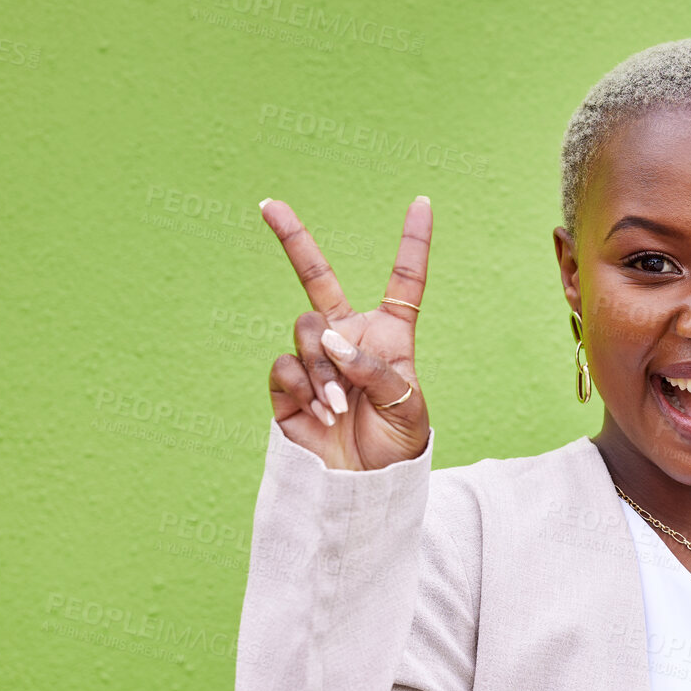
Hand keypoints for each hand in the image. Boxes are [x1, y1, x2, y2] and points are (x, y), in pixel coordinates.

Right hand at [261, 196, 432, 470]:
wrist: (366, 488)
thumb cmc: (396, 445)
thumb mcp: (406, 405)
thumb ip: (374, 368)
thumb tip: (331, 341)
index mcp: (389, 335)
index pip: (403, 281)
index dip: (412, 243)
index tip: (421, 202)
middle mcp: (347, 338)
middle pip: (316, 279)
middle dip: (292, 238)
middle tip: (268, 205)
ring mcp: (314, 359)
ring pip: (305, 332)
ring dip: (323, 369)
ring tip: (339, 408)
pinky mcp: (287, 386)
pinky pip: (285, 366)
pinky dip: (304, 387)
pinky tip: (320, 413)